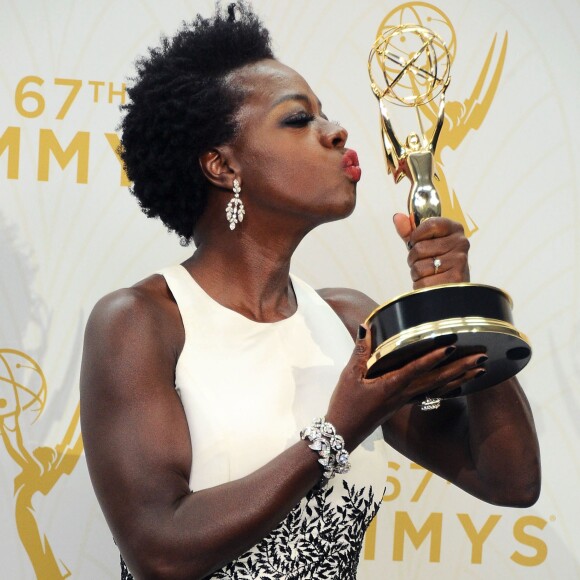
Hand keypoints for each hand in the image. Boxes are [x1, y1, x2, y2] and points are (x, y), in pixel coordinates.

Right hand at [325, 325, 486, 450]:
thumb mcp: (350, 375)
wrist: (343, 432)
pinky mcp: (404, 404)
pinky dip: (447, 387)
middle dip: (460, 368)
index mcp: (391, 385)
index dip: (434, 357)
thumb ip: (361, 351)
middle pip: (437, 379)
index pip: (417, 369)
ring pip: (438, 387)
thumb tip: (366, 327)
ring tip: (480, 369)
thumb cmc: (346, 404)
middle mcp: (404, 394)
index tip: (452, 346)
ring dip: (460, 378)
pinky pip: (431, 393)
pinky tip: (457, 383)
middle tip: (481, 357)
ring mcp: (406, 400)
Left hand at [393, 213, 469, 288]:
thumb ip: (410, 231)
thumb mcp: (424, 243)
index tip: (416, 242)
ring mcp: (459, 261)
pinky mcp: (455, 280)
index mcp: (454, 229)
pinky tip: (431, 284)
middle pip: (419, 248)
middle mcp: (461, 243)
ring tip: (428, 274)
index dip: (416, 235)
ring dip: (416, 274)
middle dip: (414, 259)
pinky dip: (421, 286)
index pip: (430, 224)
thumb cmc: (438, 262)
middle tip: (424, 263)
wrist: (454, 287)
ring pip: (419, 267)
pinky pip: (423, 283)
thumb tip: (397, 217)